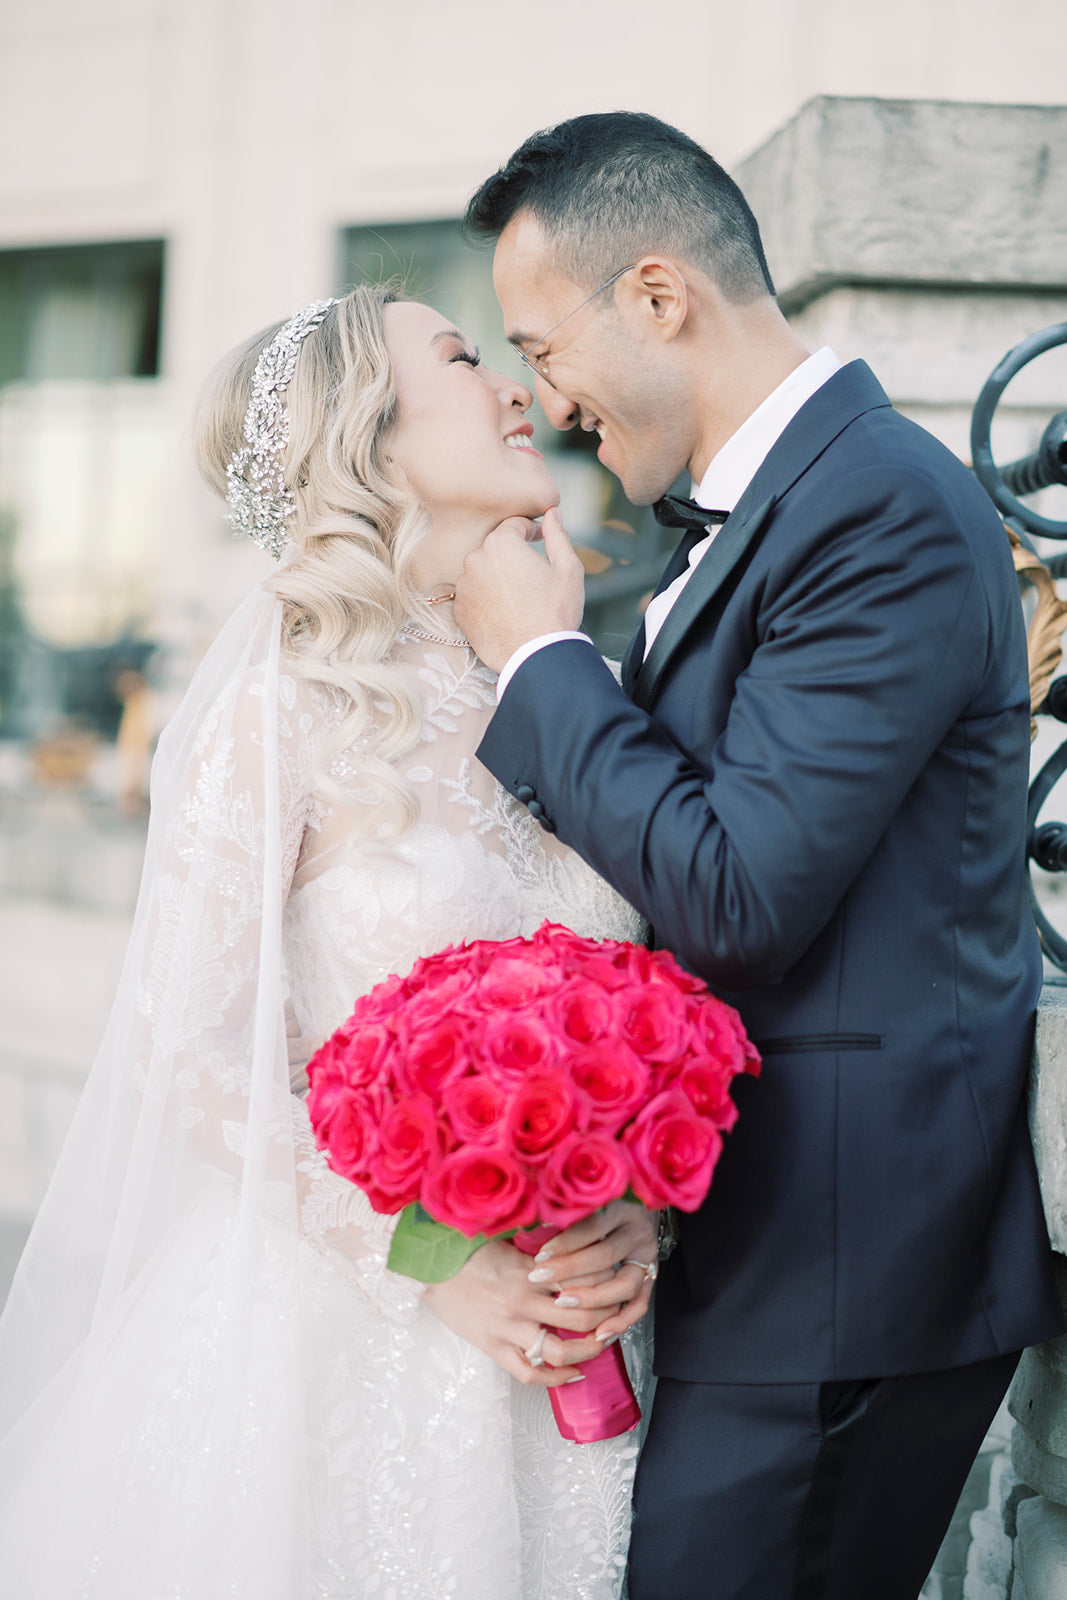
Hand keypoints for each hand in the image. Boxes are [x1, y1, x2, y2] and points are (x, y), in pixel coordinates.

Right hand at [423, 1235, 620, 1386]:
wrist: (427, 1269)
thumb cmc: (466, 1249)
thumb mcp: (507, 1239)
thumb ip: (539, 1245)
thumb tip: (572, 1242)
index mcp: (529, 1269)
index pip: (581, 1280)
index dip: (606, 1284)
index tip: (618, 1282)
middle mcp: (523, 1301)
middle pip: (580, 1317)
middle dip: (606, 1319)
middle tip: (618, 1316)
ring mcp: (508, 1328)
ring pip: (560, 1351)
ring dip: (589, 1351)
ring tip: (601, 1345)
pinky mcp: (493, 1347)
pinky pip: (529, 1373)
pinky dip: (556, 1380)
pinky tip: (574, 1376)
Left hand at [453, 506, 585, 672]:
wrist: (536, 656)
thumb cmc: (556, 611)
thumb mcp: (568, 568)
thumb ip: (557, 535)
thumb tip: (551, 513)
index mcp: (501, 543)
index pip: (514, 525)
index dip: (530, 530)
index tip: (540, 539)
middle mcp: (475, 559)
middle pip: (495, 548)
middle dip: (512, 556)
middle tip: (532, 577)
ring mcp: (464, 586)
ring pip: (482, 572)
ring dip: (497, 578)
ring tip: (519, 598)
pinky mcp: (459, 610)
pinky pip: (473, 595)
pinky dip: (486, 599)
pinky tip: (505, 612)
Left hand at [526, 1201, 658, 1342]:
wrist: (636, 1198)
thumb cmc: (595, 1202)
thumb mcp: (583, 1199)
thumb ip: (563, 1211)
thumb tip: (530, 1223)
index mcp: (622, 1206)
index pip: (592, 1226)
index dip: (564, 1243)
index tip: (539, 1256)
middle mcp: (638, 1231)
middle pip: (605, 1255)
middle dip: (570, 1270)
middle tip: (540, 1278)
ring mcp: (647, 1256)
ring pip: (625, 1284)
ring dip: (592, 1298)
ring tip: (562, 1303)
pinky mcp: (650, 1277)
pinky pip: (639, 1305)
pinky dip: (621, 1320)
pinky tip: (599, 1333)